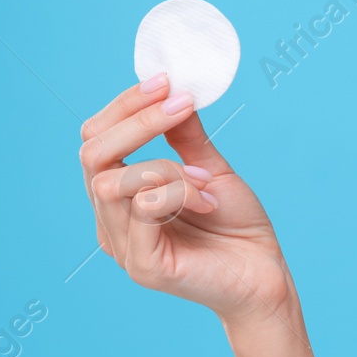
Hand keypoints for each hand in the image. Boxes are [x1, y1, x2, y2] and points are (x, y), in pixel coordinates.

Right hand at [78, 74, 293, 327]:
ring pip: (114, 181)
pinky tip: (209, 201)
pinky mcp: (143, 265)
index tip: (165, 80)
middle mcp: (110, 220)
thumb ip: (185, 137)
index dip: (124, 106)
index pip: (95, 139)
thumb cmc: (237, 226)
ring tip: (207, 182)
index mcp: (120, 196)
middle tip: (182, 105)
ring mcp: (122, 245)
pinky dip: (180, 192)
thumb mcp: (211, 169)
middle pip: (91, 154)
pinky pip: (143, 208)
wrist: (265, 276)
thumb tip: (171, 89)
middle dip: (138, 121)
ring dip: (167, 167)